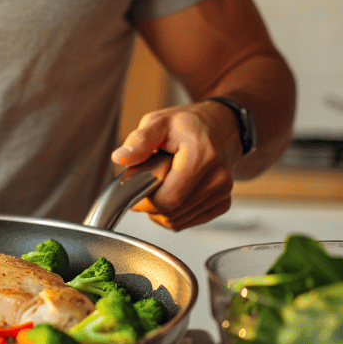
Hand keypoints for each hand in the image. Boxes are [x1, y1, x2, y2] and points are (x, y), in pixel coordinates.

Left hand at [110, 101, 241, 230]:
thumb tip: (120, 158)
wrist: (220, 128)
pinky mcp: (222, 204)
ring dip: (161, 208)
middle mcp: (217, 178)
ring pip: (177, 220)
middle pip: (170, 212)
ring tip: (162, 182)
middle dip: (150, 201)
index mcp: (201, 157)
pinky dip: (173, 212)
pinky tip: (174, 190)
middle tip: (146, 180)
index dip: (144, 199)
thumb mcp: (159, 122)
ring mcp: (222, 194)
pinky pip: (187, 221)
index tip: (134, 186)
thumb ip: (139, 141)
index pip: (167, 199)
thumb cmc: (188, 125)